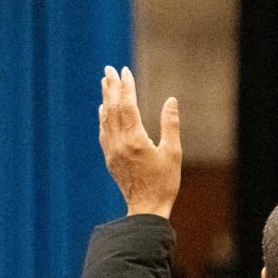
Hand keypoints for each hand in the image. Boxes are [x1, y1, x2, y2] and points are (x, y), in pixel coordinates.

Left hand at [98, 65, 181, 218]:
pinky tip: (104, 109)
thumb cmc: (164, 182)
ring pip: (105, 118)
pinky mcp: (109, 157)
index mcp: (136, 140)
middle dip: (111, 87)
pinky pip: (103, 131)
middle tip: (109, 69)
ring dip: (106, 99)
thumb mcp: (173, 153)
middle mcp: (119, 143)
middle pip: (113, 108)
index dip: (127, 87)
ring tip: (105, 83)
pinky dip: (103, 116)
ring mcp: (112, 150)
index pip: (128, 106)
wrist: (146, 208)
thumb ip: (170, 125)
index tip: (125, 71)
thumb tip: (171, 101)